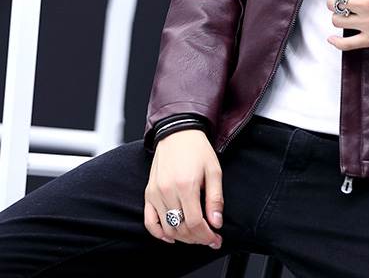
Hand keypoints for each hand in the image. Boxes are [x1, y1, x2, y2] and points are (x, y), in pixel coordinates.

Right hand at [143, 129, 223, 247]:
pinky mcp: (148, 193)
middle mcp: (167, 191)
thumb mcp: (214, 170)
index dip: (206, 236)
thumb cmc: (198, 150)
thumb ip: (215, 199)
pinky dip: (159, 233)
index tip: (215, 239)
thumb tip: (216, 223)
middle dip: (197, 239)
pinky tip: (171, 237)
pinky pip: (149, 222)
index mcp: (186, 185)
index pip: (194, 223)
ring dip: (182, 238)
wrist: (178, 132)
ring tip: (196, 236)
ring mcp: (155, 193)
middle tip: (209, 239)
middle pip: (180, 229)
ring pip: (167, 228)